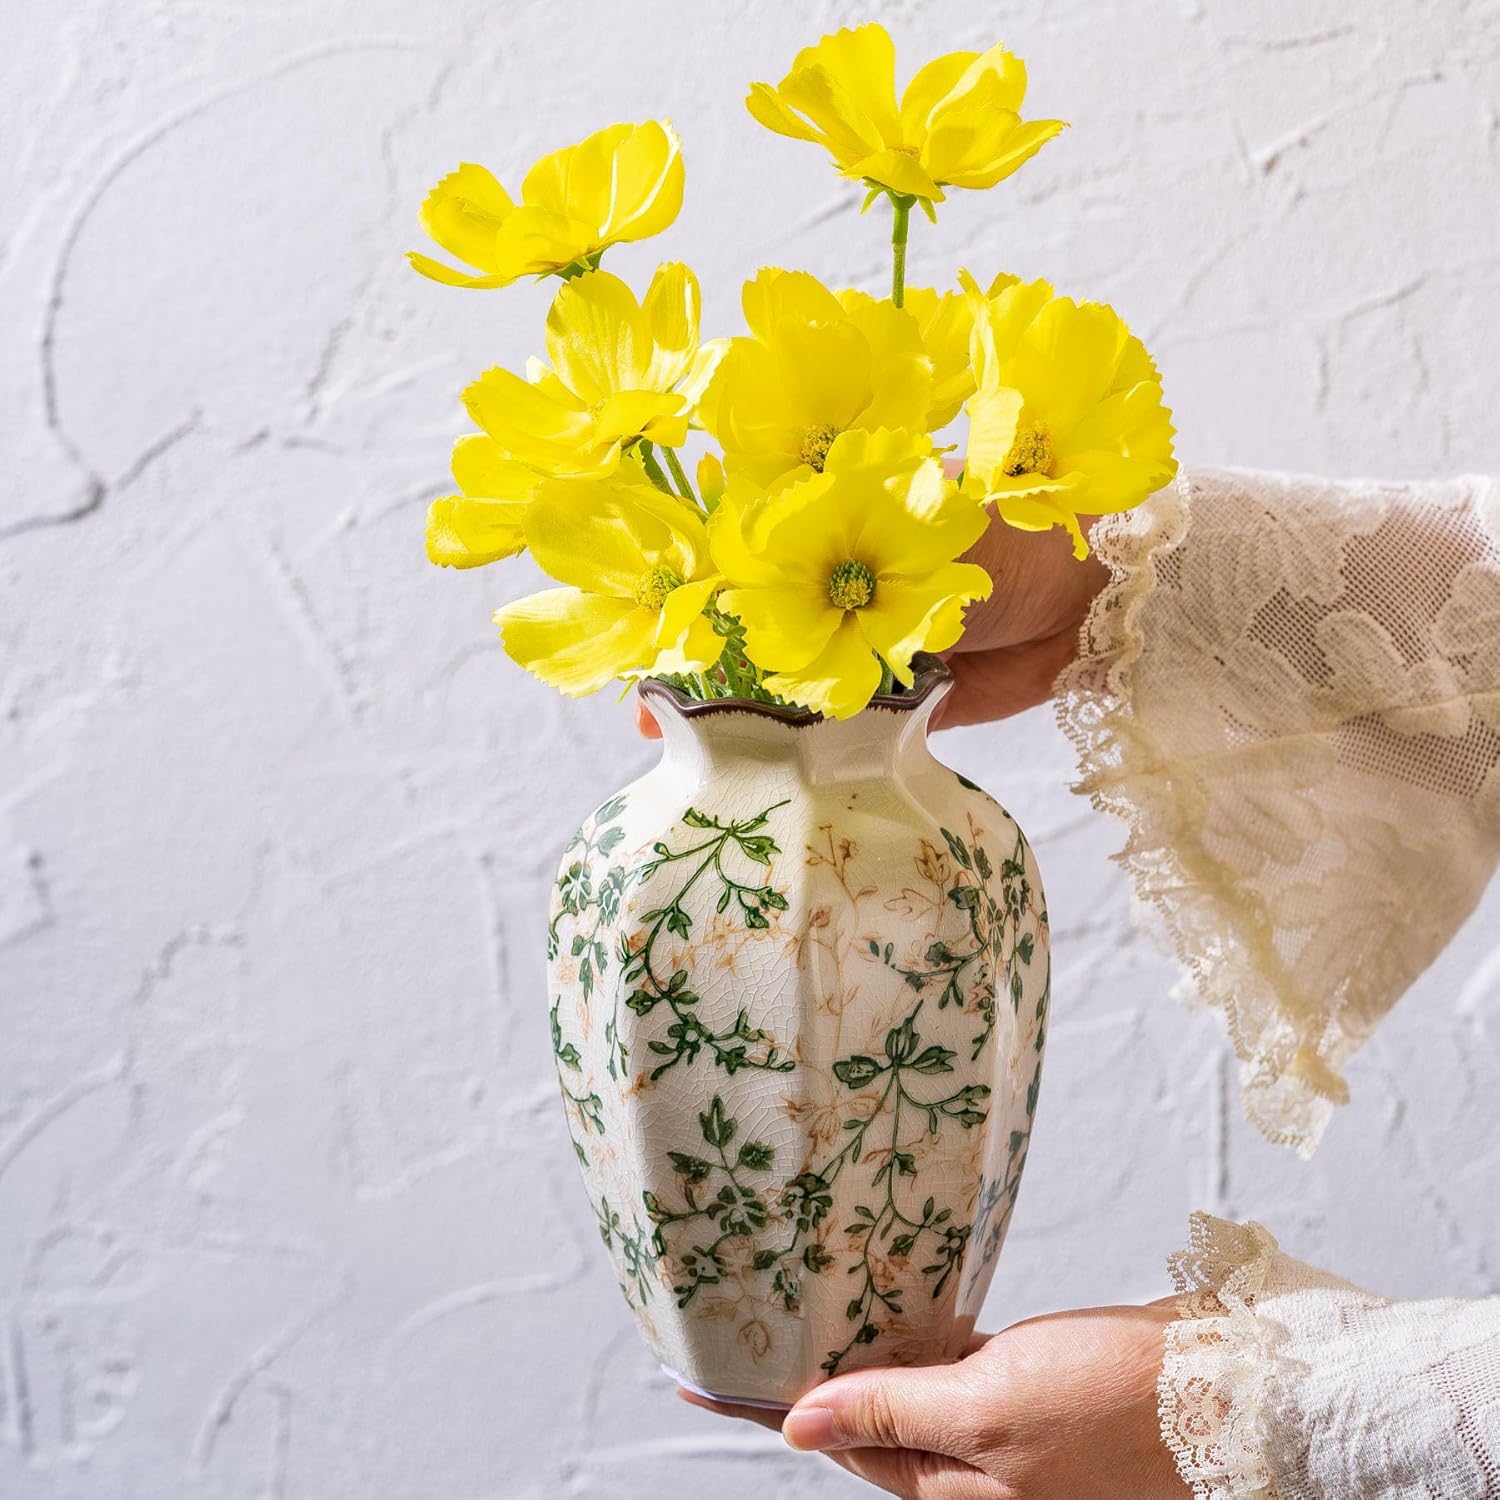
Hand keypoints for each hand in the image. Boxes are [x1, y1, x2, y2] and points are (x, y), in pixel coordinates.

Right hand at [634, 471, 1108, 736]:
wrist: (1117, 601)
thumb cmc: (1026, 530)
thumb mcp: (924, 533)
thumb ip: (845, 567)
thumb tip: (757, 591)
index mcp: (848, 519)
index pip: (754, 555)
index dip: (704, 593)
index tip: (659, 631)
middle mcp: (851, 582)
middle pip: (765, 626)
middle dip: (714, 667)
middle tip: (661, 715)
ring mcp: (875, 643)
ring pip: (797, 684)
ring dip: (752, 717)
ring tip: (699, 752)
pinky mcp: (907, 698)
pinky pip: (847, 728)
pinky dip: (811, 748)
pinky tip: (766, 769)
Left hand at [678, 1301, 1188, 1499]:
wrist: (1227, 1392)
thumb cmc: (1112, 1404)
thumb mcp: (989, 1409)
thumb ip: (894, 1414)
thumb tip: (799, 1425)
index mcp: (949, 1488)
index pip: (835, 1443)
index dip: (768, 1406)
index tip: (701, 1378)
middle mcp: (967, 1467)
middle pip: (864, 1421)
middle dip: (804, 1379)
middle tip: (744, 1327)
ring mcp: (1000, 1430)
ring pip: (905, 1391)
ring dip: (857, 1354)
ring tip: (797, 1307)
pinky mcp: (1030, 1389)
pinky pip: (950, 1367)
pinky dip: (915, 1337)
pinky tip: (892, 1302)